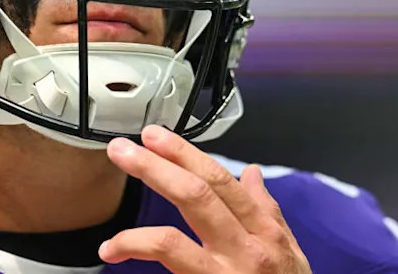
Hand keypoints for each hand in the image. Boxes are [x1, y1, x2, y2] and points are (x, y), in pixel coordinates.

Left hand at [102, 125, 311, 273]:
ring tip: (108, 212)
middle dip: (155, 167)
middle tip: (121, 148)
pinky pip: (166, 264)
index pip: (220, 182)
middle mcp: (247, 249)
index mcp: (265, 231)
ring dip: (134, 224)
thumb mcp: (289, 253)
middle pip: (196, 196)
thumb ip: (267, 212)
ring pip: (173, 235)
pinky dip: (134, 250)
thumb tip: (252, 174)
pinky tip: (112, 249)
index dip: (185, 155)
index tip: (154, 136)